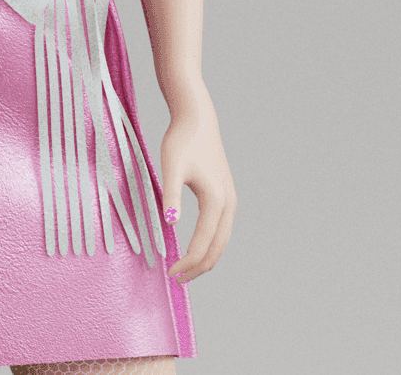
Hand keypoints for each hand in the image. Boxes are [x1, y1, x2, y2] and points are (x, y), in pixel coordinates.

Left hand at [160, 91, 235, 284]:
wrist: (197, 119)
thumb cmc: (181, 140)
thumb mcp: (170, 167)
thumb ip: (170, 194)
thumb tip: (170, 223)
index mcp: (215, 201)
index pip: (202, 244)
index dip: (186, 263)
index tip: (170, 274)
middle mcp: (228, 204)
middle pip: (217, 249)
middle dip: (198, 268)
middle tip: (177, 280)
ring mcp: (230, 199)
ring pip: (222, 240)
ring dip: (206, 258)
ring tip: (185, 268)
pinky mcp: (226, 194)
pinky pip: (222, 229)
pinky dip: (211, 244)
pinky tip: (195, 246)